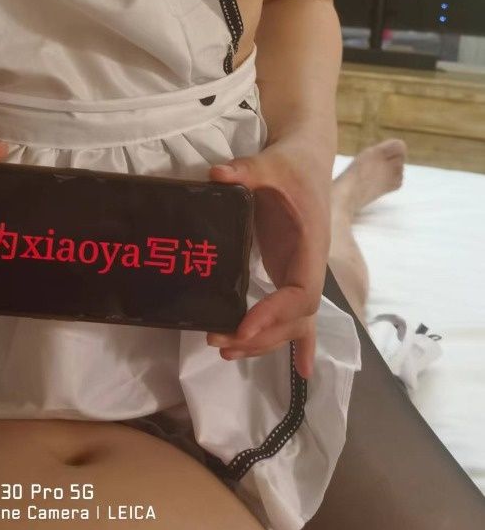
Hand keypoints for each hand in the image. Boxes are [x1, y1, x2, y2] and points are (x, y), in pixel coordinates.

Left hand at [206, 137, 331, 378]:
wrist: (308, 157)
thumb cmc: (291, 162)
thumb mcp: (270, 162)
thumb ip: (247, 170)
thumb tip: (218, 174)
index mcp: (311, 244)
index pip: (301, 292)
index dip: (276, 313)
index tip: (244, 326)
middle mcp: (309, 264)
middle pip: (297, 317)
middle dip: (263, 335)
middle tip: (221, 341)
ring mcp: (300, 269)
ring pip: (294, 320)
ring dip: (266, 340)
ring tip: (227, 350)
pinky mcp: (289, 269)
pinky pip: (299, 313)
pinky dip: (301, 343)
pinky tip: (303, 372)